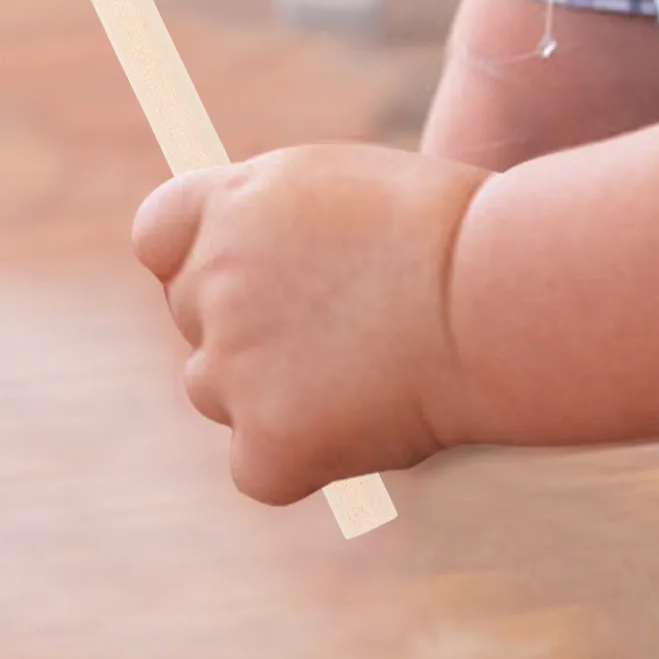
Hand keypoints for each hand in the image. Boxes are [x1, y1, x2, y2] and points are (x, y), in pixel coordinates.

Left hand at [132, 144, 487, 506]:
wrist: (498, 293)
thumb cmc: (449, 231)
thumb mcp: (339, 191)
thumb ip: (271, 223)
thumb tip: (239, 260)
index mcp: (226, 204)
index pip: (160, 236)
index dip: (199, 257)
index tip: (249, 273)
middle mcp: (211, 281)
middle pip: (192, 318)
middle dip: (247, 324)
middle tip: (343, 325)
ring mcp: (231, 366)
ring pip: (216, 391)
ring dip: (270, 390)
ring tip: (367, 369)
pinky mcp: (265, 443)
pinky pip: (258, 467)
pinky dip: (303, 460)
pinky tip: (371, 425)